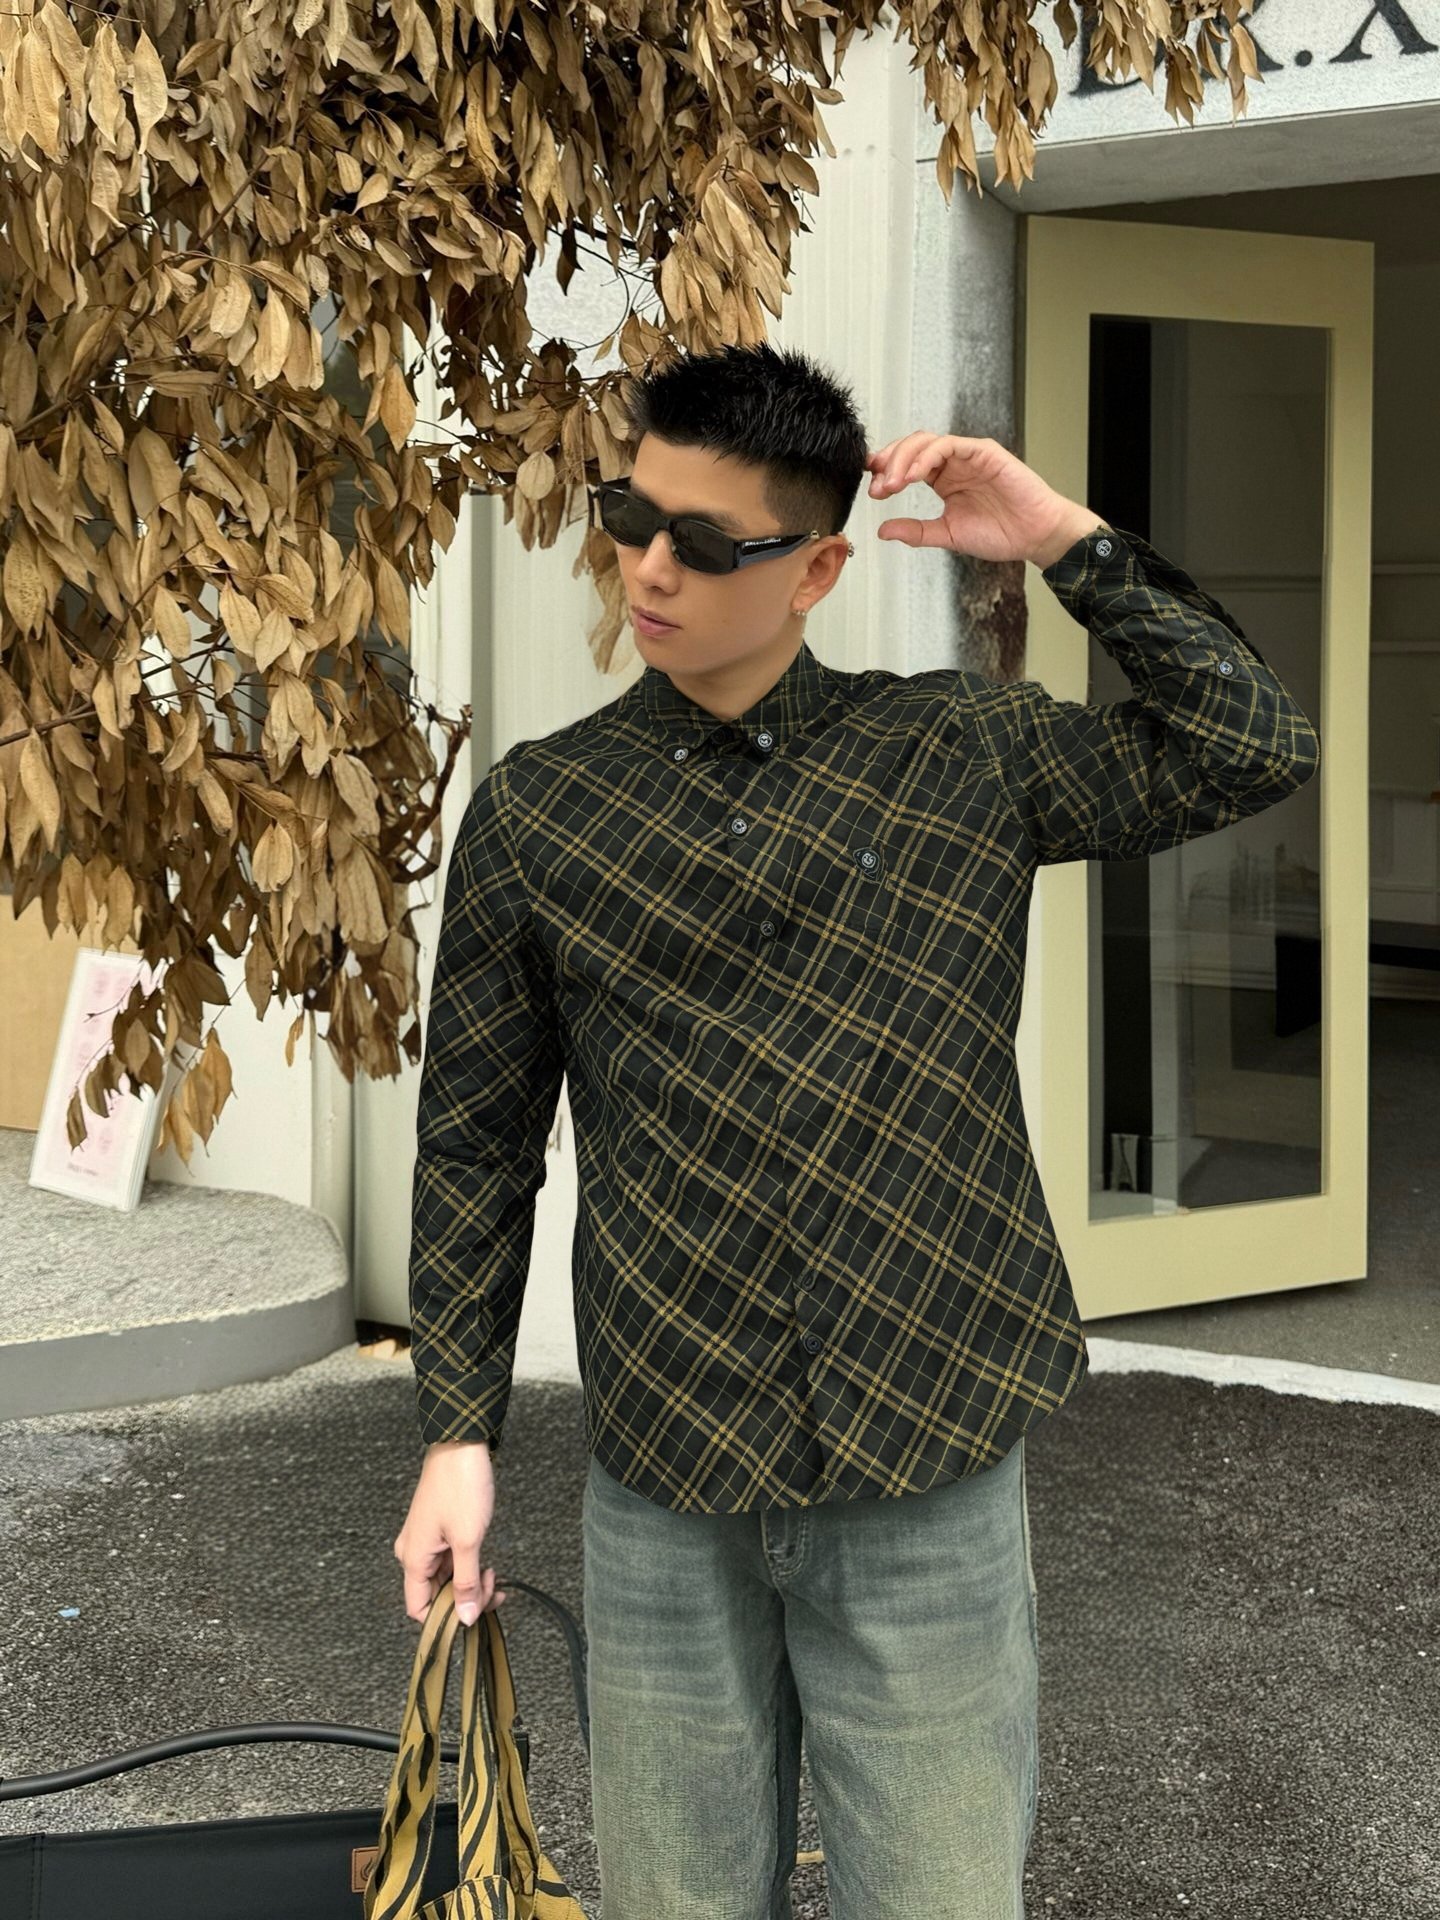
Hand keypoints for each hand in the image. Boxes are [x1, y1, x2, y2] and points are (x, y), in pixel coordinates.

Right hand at [395, 1439, 508, 1626]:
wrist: (461, 1443)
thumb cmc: (460, 1486)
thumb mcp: (468, 1540)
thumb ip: (466, 1583)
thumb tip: (465, 1618)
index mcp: (413, 1558)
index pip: (419, 1609)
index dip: (446, 1619)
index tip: (474, 1615)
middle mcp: (413, 1552)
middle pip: (435, 1594)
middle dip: (465, 1599)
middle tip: (494, 1592)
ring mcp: (426, 1540)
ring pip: (445, 1578)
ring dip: (470, 1583)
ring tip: (494, 1576)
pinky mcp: (438, 1530)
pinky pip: (450, 1560)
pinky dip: (468, 1567)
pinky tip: (486, 1565)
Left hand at [865, 433, 1101, 566]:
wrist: (1034, 536)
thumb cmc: (1000, 533)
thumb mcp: (947, 535)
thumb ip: (916, 531)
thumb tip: (882, 530)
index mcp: (943, 479)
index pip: (907, 464)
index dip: (885, 471)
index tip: (871, 489)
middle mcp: (953, 463)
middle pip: (911, 448)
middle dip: (889, 463)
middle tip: (878, 487)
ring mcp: (968, 455)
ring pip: (925, 441)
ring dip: (903, 460)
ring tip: (892, 484)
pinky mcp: (983, 451)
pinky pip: (949, 445)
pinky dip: (927, 457)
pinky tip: (914, 476)